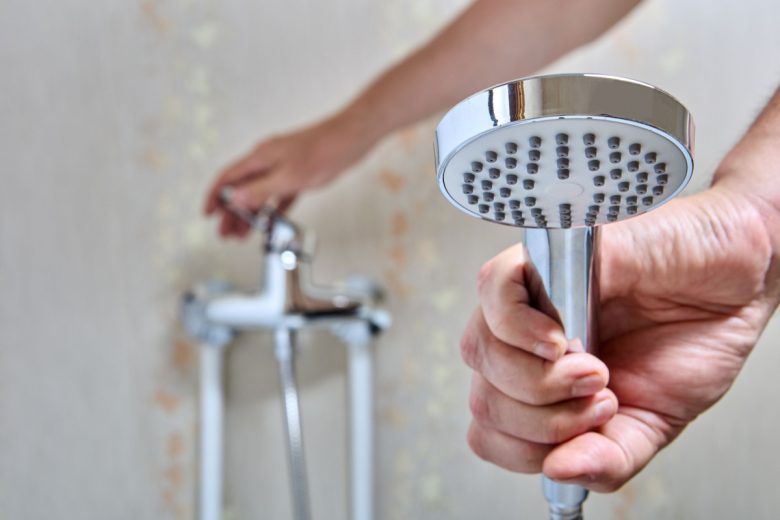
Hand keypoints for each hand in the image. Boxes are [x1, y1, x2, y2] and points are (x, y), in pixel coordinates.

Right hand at [204, 114, 372, 237]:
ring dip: (250, 214)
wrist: (353, 136)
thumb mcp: (290, 177)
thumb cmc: (325, 150)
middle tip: (225, 234)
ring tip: (243, 234)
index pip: (227, 178)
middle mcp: (268, 160)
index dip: (214, 197)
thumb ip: (261, 190)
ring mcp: (283, 166)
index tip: (207, 215)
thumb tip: (235, 201)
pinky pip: (279, 195)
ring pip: (259, 194)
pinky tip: (272, 223)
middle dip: (230, 213)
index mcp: (260, 157)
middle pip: (241, 189)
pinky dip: (273, 210)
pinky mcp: (298, 174)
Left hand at [461, 185, 778, 490]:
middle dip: (544, 422)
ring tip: (594, 370)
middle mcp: (524, 346)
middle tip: (602, 398)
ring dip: (540, 381)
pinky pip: (493, 290)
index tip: (586, 434)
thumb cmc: (689, 342)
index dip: (528, 449)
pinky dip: (518, 325)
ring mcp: (528, 302)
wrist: (730, 289)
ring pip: (481, 351)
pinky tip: (560, 338)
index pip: (490, 433)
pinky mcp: (544, 257)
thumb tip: (559, 472)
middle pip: (483, 400)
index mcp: (540, 385)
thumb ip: (606, 457)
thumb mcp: (652, 423)